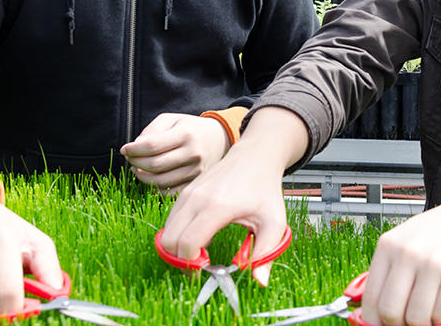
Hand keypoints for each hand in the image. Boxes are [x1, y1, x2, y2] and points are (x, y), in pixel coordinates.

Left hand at [121, 113, 229, 193]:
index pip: (152, 145)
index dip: (134, 149)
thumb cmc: (190, 127)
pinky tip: (151, 178)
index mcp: (186, 134)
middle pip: (154, 165)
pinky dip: (156, 188)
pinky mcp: (196, 182)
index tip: (125, 149)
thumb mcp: (172, 119)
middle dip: (136, 163)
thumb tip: (136, 146)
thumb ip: (152, 130)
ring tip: (137, 169)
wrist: (218, 138)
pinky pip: (170, 192)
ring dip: (142, 177)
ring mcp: (196, 171)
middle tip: (130, 159)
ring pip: (160, 181)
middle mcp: (193, 153)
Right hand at [159, 106, 308, 285]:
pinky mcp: (184, 193)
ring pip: (166, 232)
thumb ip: (266, 254)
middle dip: (181, 259)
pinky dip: (178, 235)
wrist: (256, 158)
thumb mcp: (274, 224)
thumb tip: (259, 282)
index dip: (191, 264)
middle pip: (170, 240)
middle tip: (202, 265)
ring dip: (178, 248)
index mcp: (218, 207)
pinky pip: (170, 221)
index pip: (188, 243)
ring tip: (203, 252)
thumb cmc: (265, 190)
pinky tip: (200, 237)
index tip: (205, 271)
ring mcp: (188, 194)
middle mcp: (197, 199)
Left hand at [361, 189, 440, 325]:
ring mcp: (434, 264)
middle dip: (397, 324)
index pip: (371, 297)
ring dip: (421, 323)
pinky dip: (440, 317)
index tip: (381, 325)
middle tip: (407, 322)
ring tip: (427, 313)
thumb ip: (390, 270)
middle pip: (390, 311)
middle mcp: (408, 253)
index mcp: (389, 245)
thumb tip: (375, 311)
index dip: (374, 320)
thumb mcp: (408, 240)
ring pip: (416, 318)